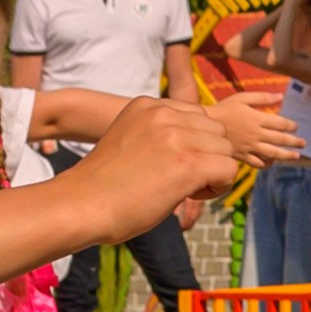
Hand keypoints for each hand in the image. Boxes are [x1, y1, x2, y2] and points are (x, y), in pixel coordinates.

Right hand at [64, 98, 241, 241]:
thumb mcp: (131, 139)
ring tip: (184, 188)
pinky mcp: (188, 163)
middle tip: (179, 179)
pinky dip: (218, 187)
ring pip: (226, 150)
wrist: (80, 206)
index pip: (198, 116)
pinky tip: (191, 196)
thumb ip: (160, 133)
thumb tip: (198, 142)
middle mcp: (163, 114)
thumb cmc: (104, 184)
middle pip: (217, 131)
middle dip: (207, 156)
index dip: (194, 144)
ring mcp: (177, 137)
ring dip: (214, 172)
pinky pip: (229, 170)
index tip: (171, 164)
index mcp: (148, 105)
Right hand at [215, 89, 302, 166]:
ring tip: (296, 156)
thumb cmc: (225, 108)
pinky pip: (257, 162)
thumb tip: (280, 96)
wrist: (205, 125)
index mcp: (257, 118)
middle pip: (280, 139)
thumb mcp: (242, 98)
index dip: (291, 125)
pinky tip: (273, 163)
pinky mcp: (242, 156)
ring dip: (286, 155)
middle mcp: (255, 134)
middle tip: (304, 143)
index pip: (280, 123)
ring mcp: (249, 146)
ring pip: (272, 153)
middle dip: (294, 141)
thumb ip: (262, 97)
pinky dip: (267, 164)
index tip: (296, 127)